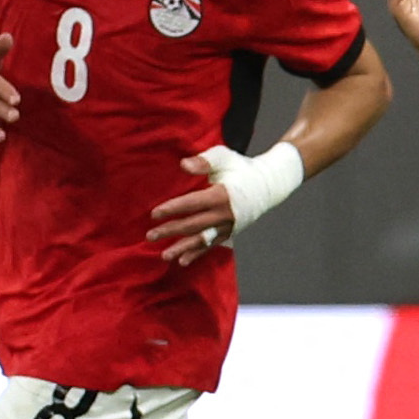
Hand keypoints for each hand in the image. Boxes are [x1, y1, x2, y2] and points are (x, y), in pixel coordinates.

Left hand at [146, 152, 239, 266]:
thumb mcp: (224, 157)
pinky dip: (197, 254)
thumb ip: (204, 161)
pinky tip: (182, 261)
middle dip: (171, 231)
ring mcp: (228, 226)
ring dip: (182, 248)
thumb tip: (183, 165)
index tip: (154, 214)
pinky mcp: (230, 233)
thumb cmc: (242, 168)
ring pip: (202, 240)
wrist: (268, 185)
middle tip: (150, 235)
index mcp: (221, 195)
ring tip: (164, 255)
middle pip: (193, 225)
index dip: (173, 209)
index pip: (192, 204)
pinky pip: (211, 245)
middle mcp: (225, 214)